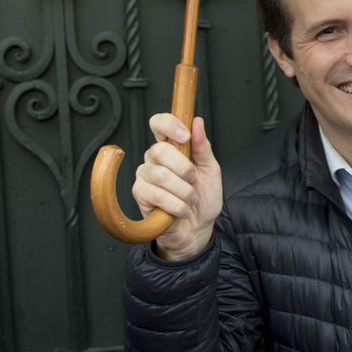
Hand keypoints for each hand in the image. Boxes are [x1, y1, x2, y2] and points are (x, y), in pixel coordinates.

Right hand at [132, 112, 222, 261]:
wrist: (197, 229)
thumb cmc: (203, 199)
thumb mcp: (211, 170)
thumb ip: (203, 147)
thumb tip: (197, 121)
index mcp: (172, 147)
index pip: (159, 123)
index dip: (169, 125)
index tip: (185, 135)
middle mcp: (154, 158)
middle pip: (159, 150)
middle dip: (184, 168)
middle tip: (193, 180)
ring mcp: (145, 176)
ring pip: (160, 175)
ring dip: (184, 191)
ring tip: (189, 199)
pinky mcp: (140, 195)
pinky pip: (157, 195)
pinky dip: (177, 205)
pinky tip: (182, 210)